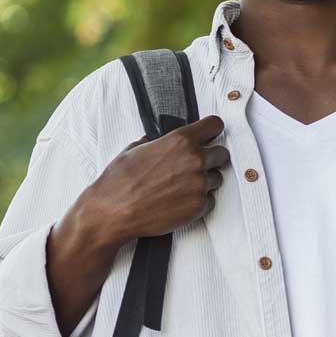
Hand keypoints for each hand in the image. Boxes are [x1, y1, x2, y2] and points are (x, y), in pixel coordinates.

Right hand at [76, 116, 231, 246]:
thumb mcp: (135, 149)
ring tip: (180, 187)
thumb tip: (157, 140)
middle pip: (222, 153)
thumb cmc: (120, 181)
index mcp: (181, 141)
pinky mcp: (199, 206)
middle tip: (196, 166)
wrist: (113, 212)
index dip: (212, 130)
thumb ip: (156, 142)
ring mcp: (199, 184)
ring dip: (204, 181)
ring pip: (216, 178)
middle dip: (212, 159)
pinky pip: (210, 200)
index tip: (210, 135)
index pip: (215, 124)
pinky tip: (179, 201)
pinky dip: (198, 201)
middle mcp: (195, 160)